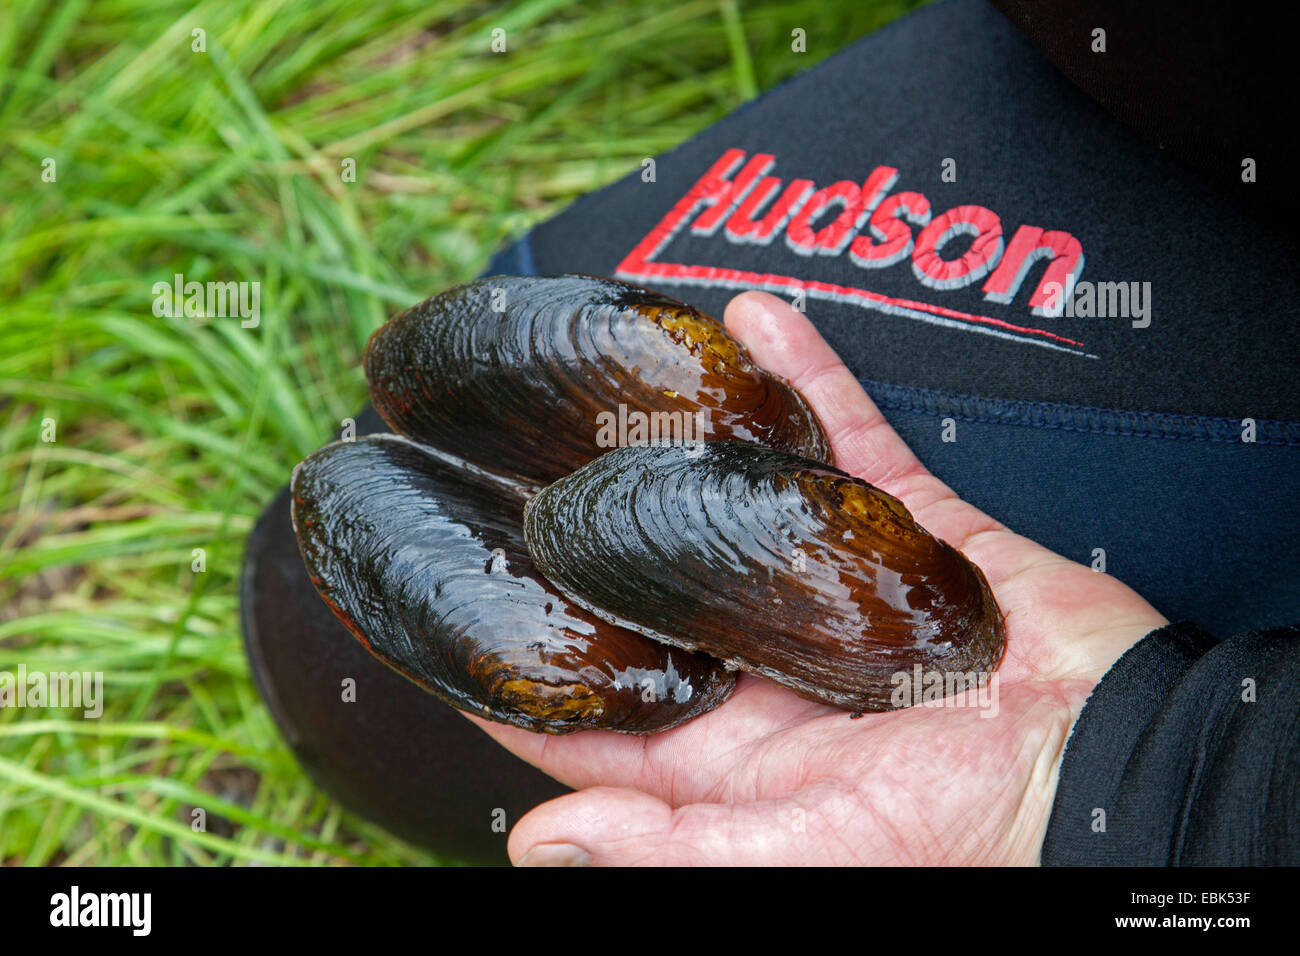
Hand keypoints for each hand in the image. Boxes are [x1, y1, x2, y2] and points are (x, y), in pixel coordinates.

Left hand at [468, 290, 1166, 865]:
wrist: (1116, 765)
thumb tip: (541, 847)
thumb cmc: (971, 833)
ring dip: (675, 433)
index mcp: (727, 747)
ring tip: (609, 373)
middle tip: (489, 455)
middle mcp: (761, 660)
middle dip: (568, 523)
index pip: (590, 701)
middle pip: (641, 581)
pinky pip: (846, 438)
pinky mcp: (905, 527)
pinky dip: (808, 378)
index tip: (432, 603)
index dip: (511, 658)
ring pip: (732, 495)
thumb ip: (673, 844)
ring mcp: (829, 584)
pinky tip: (759, 320)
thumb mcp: (811, 851)